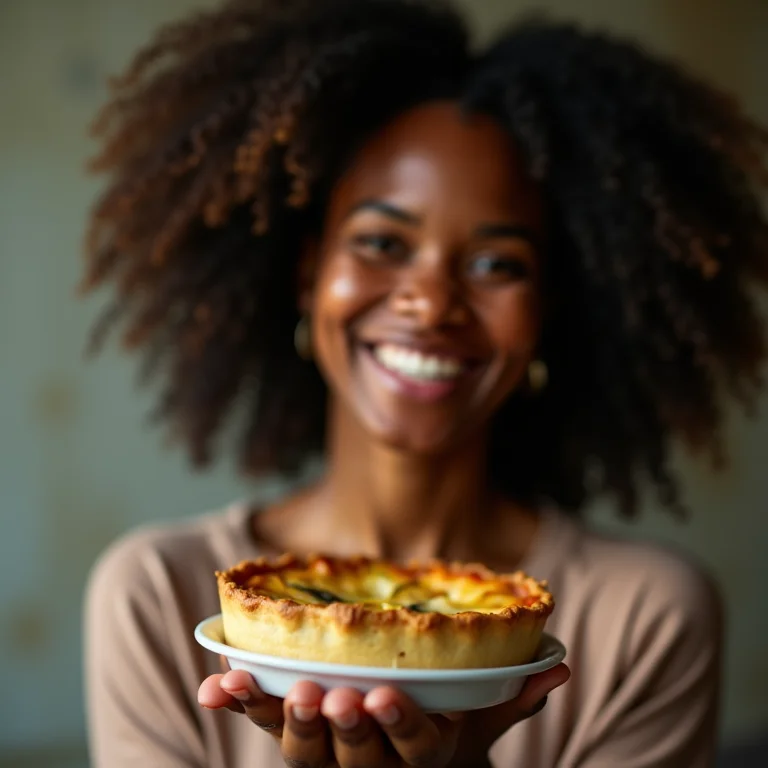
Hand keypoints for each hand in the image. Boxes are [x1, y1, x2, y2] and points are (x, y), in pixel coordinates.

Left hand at [198, 658, 569, 766]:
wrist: (391, 753)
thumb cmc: (439, 728)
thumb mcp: (478, 718)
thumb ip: (511, 697)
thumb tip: (559, 666)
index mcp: (418, 756)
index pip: (414, 748)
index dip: (399, 725)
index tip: (385, 696)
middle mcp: (369, 763)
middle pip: (354, 756)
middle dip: (343, 727)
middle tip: (333, 695)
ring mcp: (325, 755)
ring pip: (302, 750)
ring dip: (283, 718)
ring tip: (270, 687)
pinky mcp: (290, 735)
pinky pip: (262, 723)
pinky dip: (239, 704)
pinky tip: (216, 684)